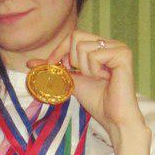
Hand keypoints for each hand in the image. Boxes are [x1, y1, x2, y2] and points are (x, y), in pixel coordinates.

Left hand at [27, 30, 149, 148]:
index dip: (59, 50)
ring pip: (83, 46)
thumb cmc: (97, 101)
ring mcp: (119, 47)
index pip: (74, 36)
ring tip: (98, 79)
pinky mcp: (123, 54)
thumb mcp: (71, 81)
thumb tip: (30, 63)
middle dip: (72, 60)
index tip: (51, 66)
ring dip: (85, 68)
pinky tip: (106, 79)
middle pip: (77, 36)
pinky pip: (95, 54)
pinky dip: (94, 70)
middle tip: (84, 75)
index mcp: (101, 47)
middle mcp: (111, 44)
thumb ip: (55, 69)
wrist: (113, 118)